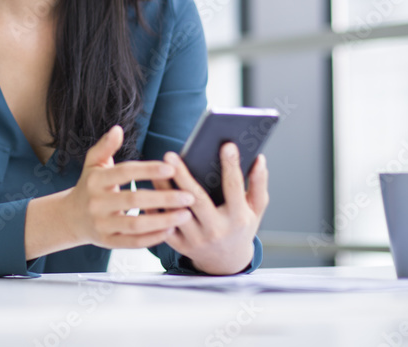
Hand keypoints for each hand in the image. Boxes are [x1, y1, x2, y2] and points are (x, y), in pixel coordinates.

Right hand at [64, 125, 197, 249]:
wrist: (70, 217)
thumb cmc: (89, 186)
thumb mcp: (93, 164)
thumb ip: (106, 147)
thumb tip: (118, 129)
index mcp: (96, 180)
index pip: (125, 172)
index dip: (148, 170)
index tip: (171, 169)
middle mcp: (96, 202)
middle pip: (134, 199)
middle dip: (164, 198)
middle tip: (189, 196)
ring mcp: (102, 224)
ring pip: (136, 224)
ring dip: (163, 220)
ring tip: (185, 215)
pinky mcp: (107, 242)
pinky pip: (133, 242)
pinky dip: (152, 238)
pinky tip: (170, 231)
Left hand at [154, 143, 269, 274]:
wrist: (227, 262)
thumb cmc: (241, 227)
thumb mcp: (256, 209)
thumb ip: (258, 184)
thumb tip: (259, 159)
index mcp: (238, 218)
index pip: (234, 188)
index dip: (231, 166)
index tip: (227, 145)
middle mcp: (217, 230)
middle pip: (197, 200)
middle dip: (183, 177)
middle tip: (171, 155)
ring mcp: (197, 239)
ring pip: (175, 212)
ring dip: (163, 190)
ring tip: (154, 170)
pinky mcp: (180, 246)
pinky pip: (163, 225)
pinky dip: (154, 209)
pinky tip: (148, 191)